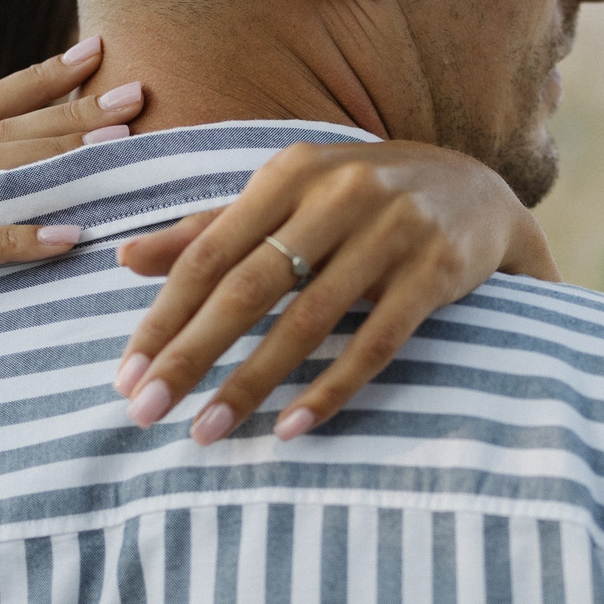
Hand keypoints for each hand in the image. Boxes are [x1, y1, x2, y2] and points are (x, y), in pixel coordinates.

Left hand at [110, 140, 559, 443]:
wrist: (476, 191)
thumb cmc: (360, 200)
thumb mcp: (288, 197)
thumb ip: (212, 229)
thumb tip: (126, 260)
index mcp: (290, 173)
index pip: (209, 252)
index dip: (164, 316)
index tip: (127, 374)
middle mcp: (339, 193)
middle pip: (249, 286)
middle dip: (192, 354)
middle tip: (147, 410)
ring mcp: (392, 230)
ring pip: (308, 320)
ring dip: (252, 382)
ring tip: (208, 431)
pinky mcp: (436, 270)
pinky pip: (375, 341)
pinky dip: (331, 387)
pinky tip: (291, 426)